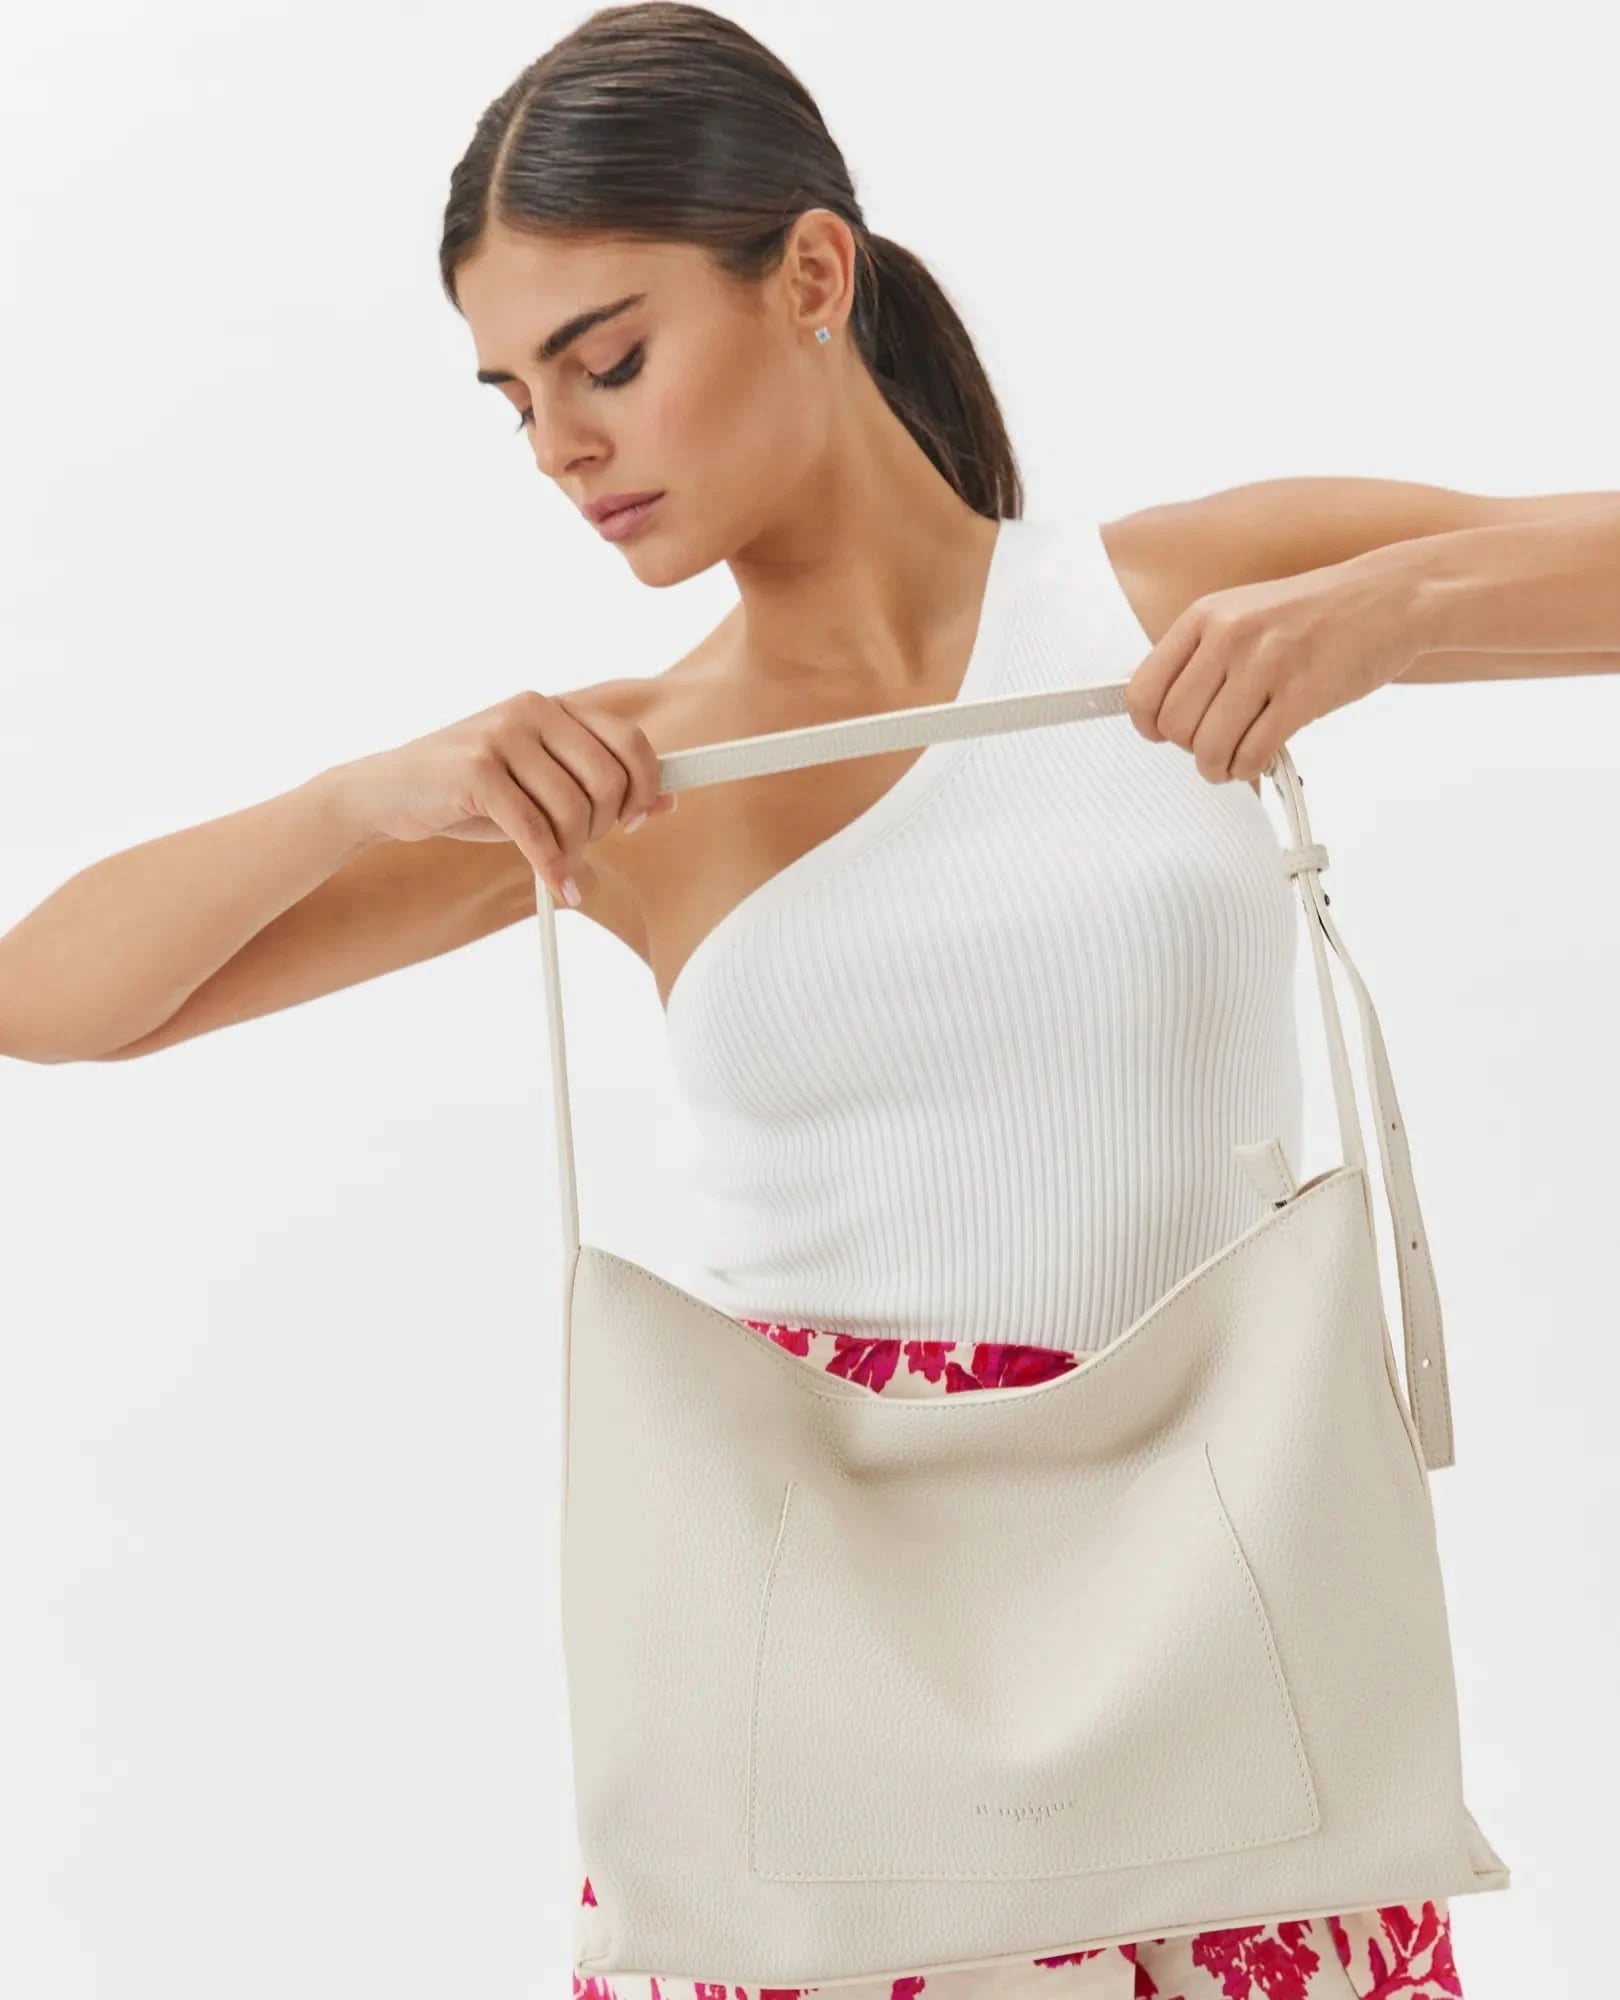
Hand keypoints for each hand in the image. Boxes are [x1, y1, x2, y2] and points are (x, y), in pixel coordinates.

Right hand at [330, 689, 675, 903]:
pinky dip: (552, 866)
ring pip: (573, 809)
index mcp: (552, 708)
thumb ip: (596, 784)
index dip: (645, 785)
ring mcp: (502, 736)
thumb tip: (667, 802)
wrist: (388, 792)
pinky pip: (536, 831)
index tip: (639, 819)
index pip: (629, 741)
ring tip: (555, 862)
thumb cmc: (471, 792)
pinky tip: (556, 885)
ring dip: (572, 850)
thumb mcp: (539, 783)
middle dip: (603, 825)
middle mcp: (531, 711)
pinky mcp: (477, 770)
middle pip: (607, 779)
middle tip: (582, 845)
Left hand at [1122, 555, 1416, 782]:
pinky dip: (1249, 769)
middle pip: (1175, 725)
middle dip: (1190, 750)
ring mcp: (1266, 663)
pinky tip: (1260, 761)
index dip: (1150, 726)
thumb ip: (1203, 657)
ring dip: (1218, 768)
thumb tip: (1166, 716)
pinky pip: (1253, 753)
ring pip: (1209, 746)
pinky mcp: (1303, 693)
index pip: (1144, 689)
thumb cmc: (1317, 613)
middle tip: (1214, 749)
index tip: (1166, 736)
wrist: (1390, 596)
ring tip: (1233, 763)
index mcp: (1206, 616)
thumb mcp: (1244, 614)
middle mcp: (1230, 636)